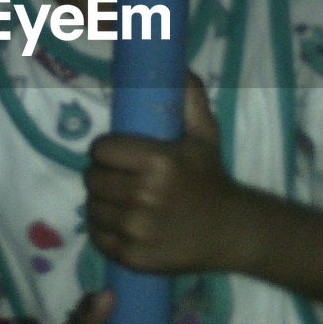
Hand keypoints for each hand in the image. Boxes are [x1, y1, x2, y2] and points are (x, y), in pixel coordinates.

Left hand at [85, 72, 241, 273]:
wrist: (231, 231)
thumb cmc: (211, 178)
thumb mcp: (204, 134)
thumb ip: (189, 98)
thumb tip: (178, 66)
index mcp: (157, 162)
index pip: (101, 150)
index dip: (107, 151)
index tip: (118, 155)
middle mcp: (143, 196)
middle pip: (92, 179)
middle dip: (103, 175)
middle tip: (120, 178)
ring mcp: (136, 230)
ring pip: (91, 208)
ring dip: (101, 202)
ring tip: (121, 200)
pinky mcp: (131, 257)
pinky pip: (98, 237)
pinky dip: (105, 230)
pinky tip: (123, 224)